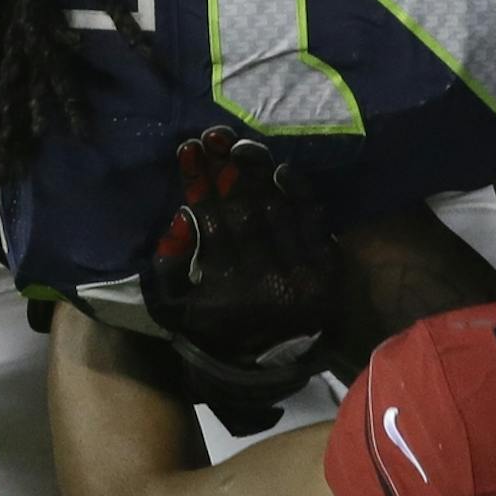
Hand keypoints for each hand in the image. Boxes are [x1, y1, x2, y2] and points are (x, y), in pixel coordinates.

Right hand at [138, 127, 335, 405]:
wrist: (277, 360)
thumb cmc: (220, 326)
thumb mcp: (178, 309)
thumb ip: (170, 267)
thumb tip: (182, 218)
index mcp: (225, 291)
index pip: (209, 224)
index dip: (198, 183)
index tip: (188, 149)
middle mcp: (263, 282)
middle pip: (241, 212)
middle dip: (224, 169)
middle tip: (213, 135)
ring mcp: (298, 275)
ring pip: (274, 211)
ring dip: (257, 172)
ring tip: (239, 144)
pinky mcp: (326, 269)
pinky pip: (311, 221)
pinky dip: (298, 192)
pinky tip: (281, 168)